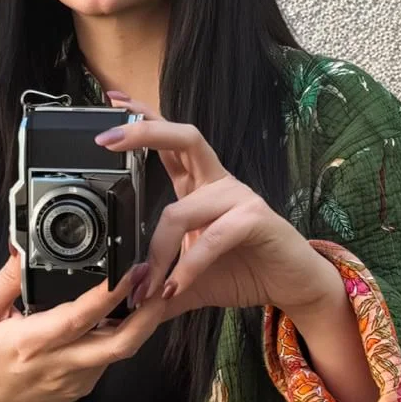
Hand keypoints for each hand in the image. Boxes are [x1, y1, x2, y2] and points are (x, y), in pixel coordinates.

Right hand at [0, 247, 155, 401]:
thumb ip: (6, 279)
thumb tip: (22, 246)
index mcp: (31, 342)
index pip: (80, 317)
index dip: (112, 294)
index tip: (133, 270)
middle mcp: (59, 365)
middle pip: (120, 343)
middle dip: (150, 314)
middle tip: (163, 283)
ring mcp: (75, 380)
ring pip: (120, 351)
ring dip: (141, 322)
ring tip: (151, 290)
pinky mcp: (82, 388)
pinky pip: (109, 359)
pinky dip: (123, 335)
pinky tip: (126, 314)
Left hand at [95, 93, 333, 317]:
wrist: (293, 287)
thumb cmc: (245, 271)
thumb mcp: (189, 281)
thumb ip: (158, 284)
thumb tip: (125, 299)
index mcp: (199, 186)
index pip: (168, 143)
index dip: (142, 120)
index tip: (113, 102)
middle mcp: (218, 184)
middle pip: (184, 138)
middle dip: (144, 132)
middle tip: (107, 139)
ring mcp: (239, 198)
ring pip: (182, 208)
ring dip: (159, 249)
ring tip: (148, 285)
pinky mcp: (256, 219)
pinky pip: (211, 238)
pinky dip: (189, 265)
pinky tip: (176, 287)